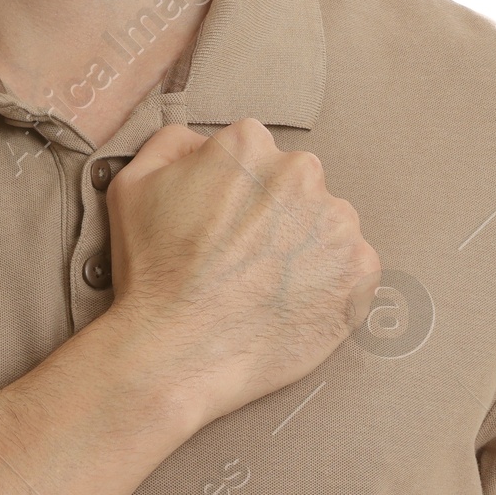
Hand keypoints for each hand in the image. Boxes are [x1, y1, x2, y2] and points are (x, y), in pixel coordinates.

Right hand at [102, 118, 381, 430]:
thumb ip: (173, 144)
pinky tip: (291, 305)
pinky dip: (329, 285)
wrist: (177, 351)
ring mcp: (337, 223)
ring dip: (304, 248)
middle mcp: (301, 173)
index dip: (234, 192)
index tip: (222, 225)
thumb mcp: (134, 184)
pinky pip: (352, 270)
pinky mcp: (361, 271)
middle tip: (243, 259)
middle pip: (295, 185)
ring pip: (326, 226)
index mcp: (249, 145)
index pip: (253, 155)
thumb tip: (203, 143)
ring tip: (265, 286)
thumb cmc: (151, 271)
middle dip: (275, 215)